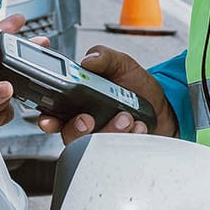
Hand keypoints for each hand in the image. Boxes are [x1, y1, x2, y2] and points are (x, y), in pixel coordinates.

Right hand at [34, 45, 176, 142]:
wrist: (162, 105)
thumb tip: (87, 61)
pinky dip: (128, 138)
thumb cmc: (137, 85)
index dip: (46, 119)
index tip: (50, 120)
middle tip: (88, 119)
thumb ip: (104, 57)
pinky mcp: (116, 148)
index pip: (52, 113)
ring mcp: (100, 137)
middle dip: (76, 129)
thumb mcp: (121, 63)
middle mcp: (84, 121)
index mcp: (77, 100)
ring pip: (91, 146)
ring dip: (108, 132)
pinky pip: (115, 152)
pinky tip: (138, 126)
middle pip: (68, 134)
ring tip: (126, 117)